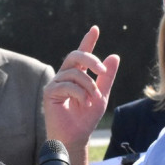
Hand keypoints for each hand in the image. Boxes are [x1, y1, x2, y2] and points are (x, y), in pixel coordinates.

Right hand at [44, 26, 119, 148]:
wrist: (76, 136)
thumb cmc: (86, 118)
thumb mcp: (101, 95)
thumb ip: (106, 77)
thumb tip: (114, 56)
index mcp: (77, 75)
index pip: (82, 55)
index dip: (88, 41)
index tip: (95, 28)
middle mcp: (65, 76)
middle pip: (76, 56)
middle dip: (91, 59)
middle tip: (103, 70)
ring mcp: (56, 83)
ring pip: (75, 73)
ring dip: (88, 86)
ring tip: (91, 100)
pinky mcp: (49, 92)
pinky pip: (68, 85)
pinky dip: (80, 94)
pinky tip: (82, 103)